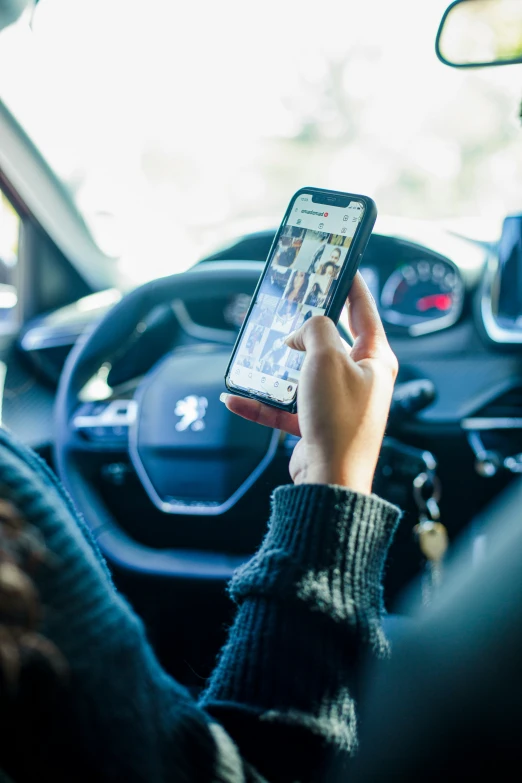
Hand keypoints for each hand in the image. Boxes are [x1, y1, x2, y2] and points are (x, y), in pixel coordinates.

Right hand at [221, 273, 397, 493]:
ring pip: (302, 373)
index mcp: (375, 359)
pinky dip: (261, 402)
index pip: (364, 310)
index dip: (351, 285)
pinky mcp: (315, 424)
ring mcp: (337, 402)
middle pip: (329, 341)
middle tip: (289, 306)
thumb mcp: (326, 359)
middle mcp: (359, 379)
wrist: (329, 479)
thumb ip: (314, 331)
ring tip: (255, 354)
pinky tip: (235, 398)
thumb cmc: (339, 420)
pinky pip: (284, 407)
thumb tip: (301, 333)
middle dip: (305, 326)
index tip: (340, 265)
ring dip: (276, 367)